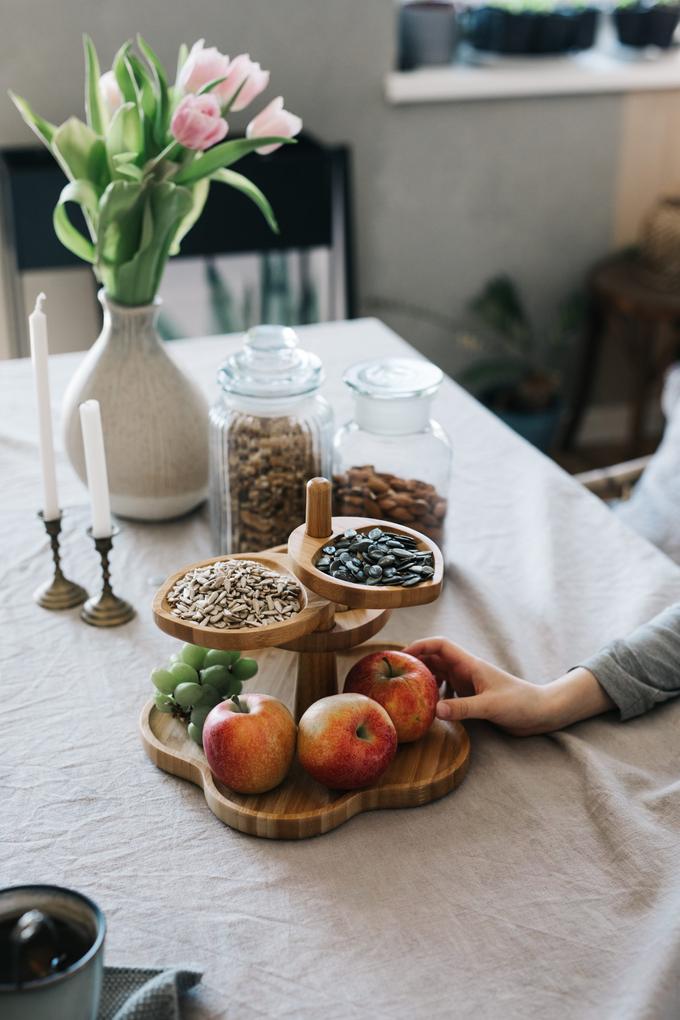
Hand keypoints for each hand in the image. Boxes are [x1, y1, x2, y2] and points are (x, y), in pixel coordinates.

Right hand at [403, 637, 613, 735]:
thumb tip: (435, 710)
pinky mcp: (473, 697)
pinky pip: (448, 692)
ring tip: (407, 690)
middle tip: (395, 674)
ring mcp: (469, 684)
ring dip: (425, 679)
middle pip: (435, 659)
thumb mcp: (490, 706)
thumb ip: (463, 708)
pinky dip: (436, 695)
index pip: (440, 645)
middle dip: (416, 662)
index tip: (401, 655)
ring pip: (440, 675)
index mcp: (470, 665)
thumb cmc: (520, 703)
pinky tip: (430, 707)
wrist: (541, 712)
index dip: (420, 646)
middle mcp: (467, 671)